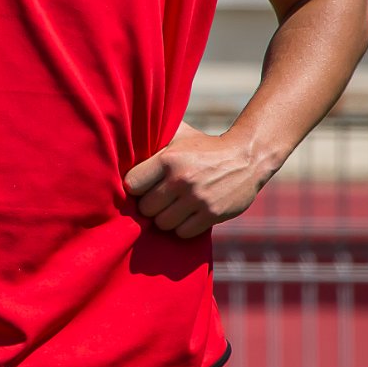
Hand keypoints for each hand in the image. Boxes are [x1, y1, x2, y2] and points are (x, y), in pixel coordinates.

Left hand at [124, 123, 265, 238]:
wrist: (246, 157)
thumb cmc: (203, 146)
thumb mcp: (178, 134)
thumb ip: (152, 137)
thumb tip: (120, 134)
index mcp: (168, 159)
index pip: (132, 184)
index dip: (135, 187)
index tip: (141, 186)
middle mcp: (182, 179)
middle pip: (146, 208)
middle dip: (149, 205)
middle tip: (158, 199)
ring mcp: (198, 199)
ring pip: (163, 223)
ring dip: (165, 218)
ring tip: (172, 207)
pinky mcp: (213, 214)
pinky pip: (183, 232)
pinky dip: (182, 227)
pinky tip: (187, 215)